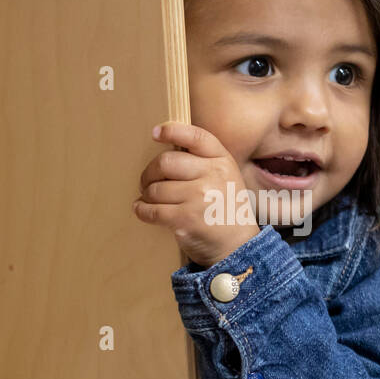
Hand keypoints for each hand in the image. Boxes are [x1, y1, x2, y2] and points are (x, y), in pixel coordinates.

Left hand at [133, 121, 259, 267]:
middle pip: (166, 162)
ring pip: (156, 188)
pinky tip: (142, 210)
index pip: (195, 137)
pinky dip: (142, 210)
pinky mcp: (186, 219)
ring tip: (149, 199)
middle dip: (150, 172)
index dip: (172, 131)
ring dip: (146, 195)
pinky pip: (152, 210)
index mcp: (222, 161)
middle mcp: (213, 176)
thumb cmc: (225, 210)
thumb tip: (166, 149)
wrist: (237, 246)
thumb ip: (203, 161)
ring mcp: (199, 197)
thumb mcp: (225, 178)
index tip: (156, 133)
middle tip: (147, 181)